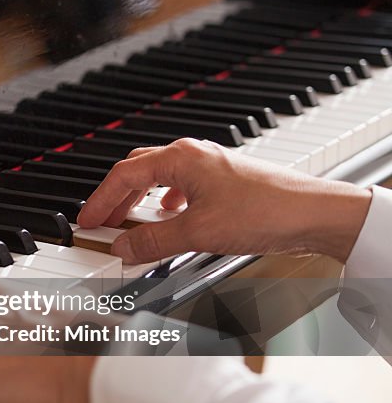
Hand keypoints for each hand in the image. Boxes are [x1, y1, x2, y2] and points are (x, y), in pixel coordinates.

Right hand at [76, 138, 371, 263]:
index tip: (86, 220)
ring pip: (159, 179)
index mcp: (180, 158)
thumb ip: (154, 240)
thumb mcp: (198, 232)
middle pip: (138, 172)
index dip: (100, 199)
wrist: (316, 214)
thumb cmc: (267, 210)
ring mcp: (210, 167)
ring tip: (129, 224)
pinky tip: (170, 219)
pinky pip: (182, 188)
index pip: (123, 175)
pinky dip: (165, 204)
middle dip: (115, 197)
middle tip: (100, 221)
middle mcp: (193, 156)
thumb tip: (124, 246)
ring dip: (139, 201)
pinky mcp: (225, 183)